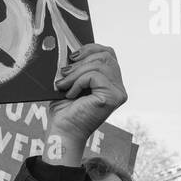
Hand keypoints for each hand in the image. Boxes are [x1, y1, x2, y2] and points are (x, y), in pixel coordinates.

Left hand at [46, 44, 127, 165]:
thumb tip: (70, 49)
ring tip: (63, 85)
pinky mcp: (113, 97)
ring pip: (99, 65)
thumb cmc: (65, 110)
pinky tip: (70, 94)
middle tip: (64, 71)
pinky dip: (78, 82)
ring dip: (76, 73)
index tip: (72, 55)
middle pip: (106, 56)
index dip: (90, 49)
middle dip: (81, 60)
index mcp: (110, 81)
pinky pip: (95, 76)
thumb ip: (76, 66)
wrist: (63, 131)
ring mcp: (118, 92)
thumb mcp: (70, 81)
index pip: (108, 53)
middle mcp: (118, 87)